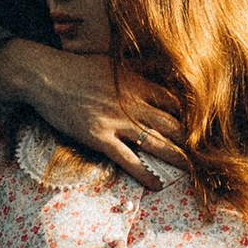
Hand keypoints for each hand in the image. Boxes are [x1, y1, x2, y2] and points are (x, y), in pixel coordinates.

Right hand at [0, 39, 182, 188]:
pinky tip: (157, 185)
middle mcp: (132, 102)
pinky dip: (145, 174)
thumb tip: (153, 69)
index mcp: (135, 82)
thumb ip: (133, 70)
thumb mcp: (110, 62)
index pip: (173, 101)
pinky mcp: (100, 138)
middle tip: (203, 154)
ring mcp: (117, 121)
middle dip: (189, 140)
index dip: (188, 116)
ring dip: (177, 159)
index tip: (197, 128)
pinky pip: (129, 160)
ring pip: (156, 143)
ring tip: (191, 171)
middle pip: (171, 124)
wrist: (44, 75)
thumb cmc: (74, 67)